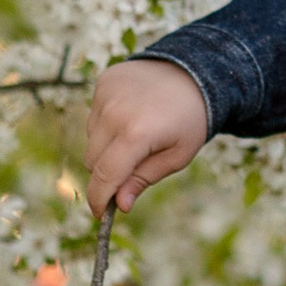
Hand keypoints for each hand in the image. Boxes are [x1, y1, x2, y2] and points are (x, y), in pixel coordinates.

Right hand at [82, 56, 207, 213]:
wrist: (194, 72)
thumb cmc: (190, 119)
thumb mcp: (177, 156)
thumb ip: (144, 179)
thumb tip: (120, 205)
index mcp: (137, 133)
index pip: (105, 176)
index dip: (99, 199)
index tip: (101, 214)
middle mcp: (114, 113)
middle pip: (92, 160)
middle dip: (107, 173)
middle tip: (132, 170)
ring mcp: (106, 95)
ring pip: (91, 139)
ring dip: (107, 146)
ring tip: (139, 134)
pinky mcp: (103, 82)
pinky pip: (94, 115)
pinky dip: (107, 123)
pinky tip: (132, 115)